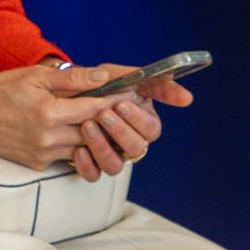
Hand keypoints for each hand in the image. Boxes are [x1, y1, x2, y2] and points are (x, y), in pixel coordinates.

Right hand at [0, 63, 122, 174]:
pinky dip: (78, 145)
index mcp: (50, 113)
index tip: (131, 92)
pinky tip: (82, 132)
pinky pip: (68, 157)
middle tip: (126, 107)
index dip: (116, 100)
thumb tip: (102, 77)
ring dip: (98, 134)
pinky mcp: (39, 165)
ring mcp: (44, 155)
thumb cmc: (0, 92)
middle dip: (112, 119)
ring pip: (85, 148)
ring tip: (108, 119)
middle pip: (95, 131)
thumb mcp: (35, 76)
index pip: (95, 108)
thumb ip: (71, 78)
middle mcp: (49, 138)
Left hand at [60, 63, 195, 181]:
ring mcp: (110, 154)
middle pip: (136, 148)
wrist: (61, 91)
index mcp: (142, 121)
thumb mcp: (122, 75)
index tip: (122, 104)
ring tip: (87, 127)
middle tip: (103, 113)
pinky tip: (78, 150)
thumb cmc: (96, 83)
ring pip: (116, 166)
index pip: (152, 129)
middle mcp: (128, 141)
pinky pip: (94, 175)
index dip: (138, 119)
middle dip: (120, 131)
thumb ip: (154, 83)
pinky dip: (87, 165)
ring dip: (102, 147)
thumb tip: (188, 98)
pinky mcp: (91, 164)